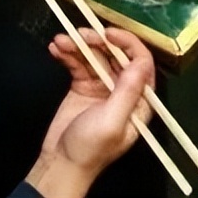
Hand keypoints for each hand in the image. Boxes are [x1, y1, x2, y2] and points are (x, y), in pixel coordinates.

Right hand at [25, 28, 154, 197]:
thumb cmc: (89, 150)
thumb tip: (142, 62)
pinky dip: (67, 53)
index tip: (108, 34)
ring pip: (95, 55)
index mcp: (138, 101)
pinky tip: (56, 49)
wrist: (60, 163)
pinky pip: (77, 62)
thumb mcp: (112, 122)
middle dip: (98, 41)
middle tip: (80, 34)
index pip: (141, 63)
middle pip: (116, 55)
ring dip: (78, 45)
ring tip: (61, 41)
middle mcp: (123, 90)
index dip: (127, 44)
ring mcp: (102, 86)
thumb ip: (127, 92)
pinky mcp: (83, 85)